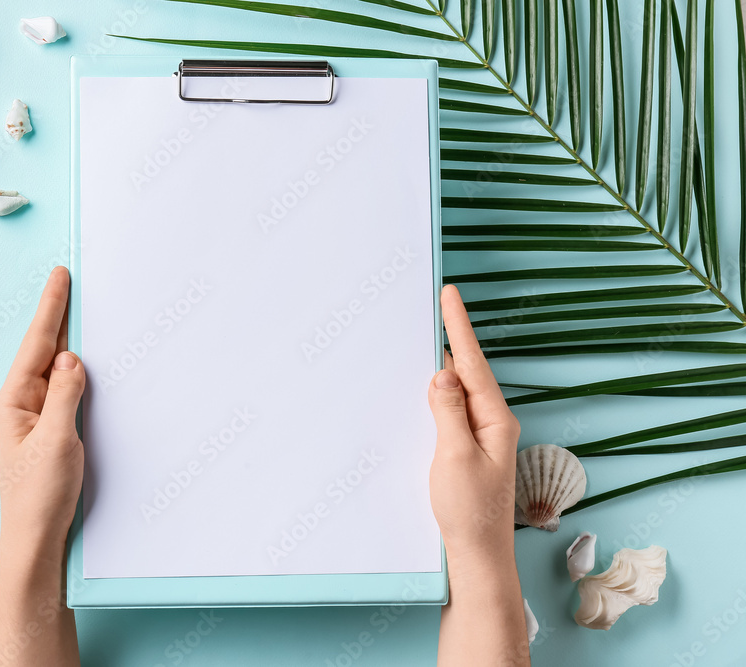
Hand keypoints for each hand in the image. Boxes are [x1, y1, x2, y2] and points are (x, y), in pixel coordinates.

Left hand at [0, 266, 85, 547]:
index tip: (60, 276)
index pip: (37, 344)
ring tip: (79, 308)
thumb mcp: (56, 441)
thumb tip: (71, 357)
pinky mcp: (52, 429)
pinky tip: (85, 357)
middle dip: (58, 315)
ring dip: (68, 338)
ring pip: (55, 366)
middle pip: (44, 348)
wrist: (35, 539)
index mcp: (14, 401)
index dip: (51, 308)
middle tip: (69, 280)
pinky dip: (77, 368)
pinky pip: (65, 388)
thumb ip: (64, 395)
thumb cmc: (38, 495)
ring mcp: (36, 416)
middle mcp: (22, 403)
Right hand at [428, 285, 519, 572]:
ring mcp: (480, 438)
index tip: (450, 294)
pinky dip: (436, 398)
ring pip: (458, 392)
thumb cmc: (470, 512)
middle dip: (450, 339)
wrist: (477, 555)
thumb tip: (443, 374)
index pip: (472, 363)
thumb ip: (448, 412)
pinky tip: (423, 392)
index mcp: (495, 420)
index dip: (458, 327)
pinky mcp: (467, 452)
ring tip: (424, 340)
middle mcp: (491, 424)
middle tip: (434, 307)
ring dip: (442, 368)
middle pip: (467, 372)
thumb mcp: (454, 457)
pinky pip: (450, 413)